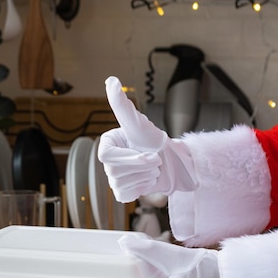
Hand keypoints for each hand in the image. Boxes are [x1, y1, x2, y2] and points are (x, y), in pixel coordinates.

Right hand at [98, 76, 197, 202]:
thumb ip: (122, 104)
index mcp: (106, 144)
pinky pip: (126, 196)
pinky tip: (147, 181)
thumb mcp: (139, 123)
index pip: (106, 157)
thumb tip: (111, 80)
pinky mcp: (122, 193)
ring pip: (123, 184)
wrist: (172, 161)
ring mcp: (113, 179)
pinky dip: (141, 189)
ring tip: (153, 169)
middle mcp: (107, 162)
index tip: (149, 156)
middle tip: (156, 160)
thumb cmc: (155, 140)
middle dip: (143, 168)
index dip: (130, 159)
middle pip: (116, 172)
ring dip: (146, 178)